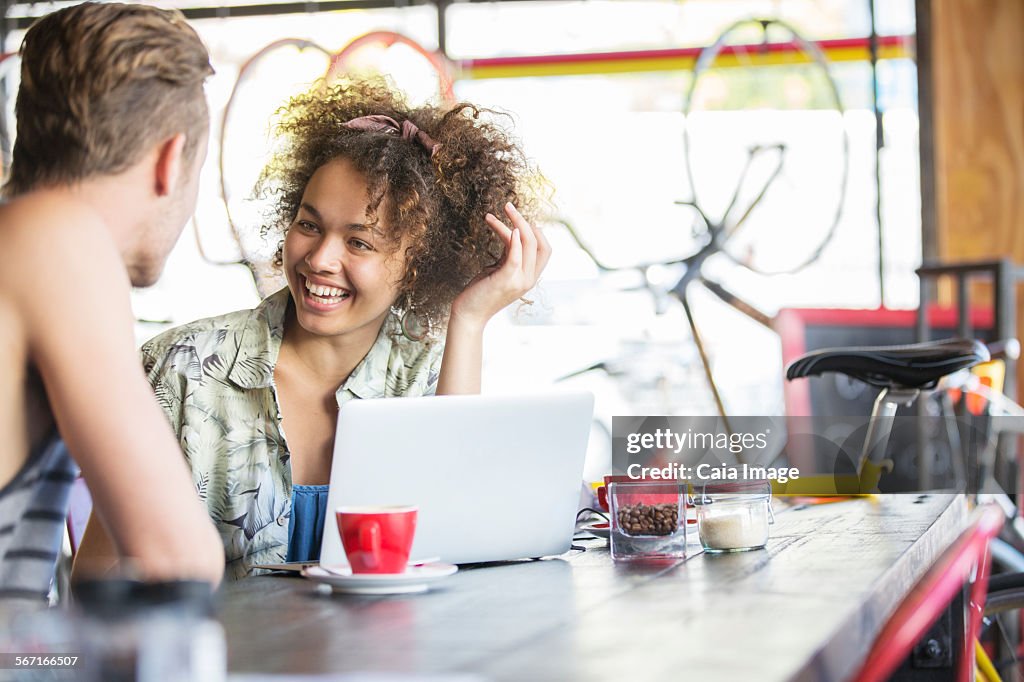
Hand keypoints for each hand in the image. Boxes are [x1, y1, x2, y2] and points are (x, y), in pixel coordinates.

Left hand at [450, 202, 551, 329]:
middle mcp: (529, 279)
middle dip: (525, 220)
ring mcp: (519, 281)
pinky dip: (512, 239)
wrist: (469, 314)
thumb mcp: (499, 269)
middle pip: (538, 242)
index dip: (536, 230)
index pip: (545, 248)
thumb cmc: (481, 291)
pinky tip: (507, 226)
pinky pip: (514, 255)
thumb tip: (512, 232)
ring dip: (515, 222)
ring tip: (496, 211)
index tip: (518, 219)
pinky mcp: (505, 280)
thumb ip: (509, 254)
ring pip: (526, 243)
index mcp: (530, 277)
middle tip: (508, 205)